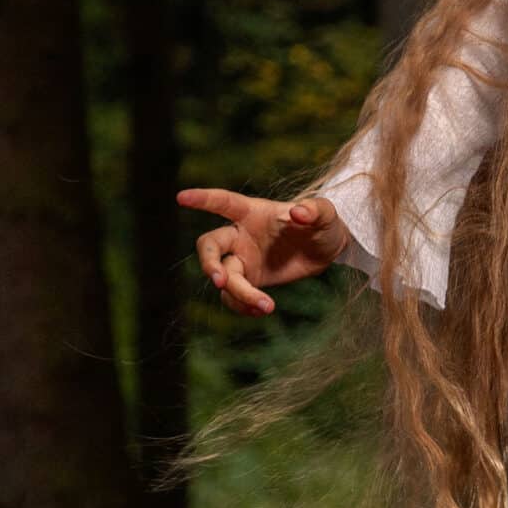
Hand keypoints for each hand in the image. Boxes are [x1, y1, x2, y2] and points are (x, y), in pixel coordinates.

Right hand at [176, 187, 351, 315]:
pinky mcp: (250, 279)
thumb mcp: (326, 215)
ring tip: (266, 306)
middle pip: (209, 246)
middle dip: (208, 263)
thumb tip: (298, 213)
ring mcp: (242, 259)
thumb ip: (314, 210)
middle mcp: (240, 236)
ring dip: (238, 294)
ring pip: (224, 278)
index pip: (224, 203)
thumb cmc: (322, 224)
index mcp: (253, 213)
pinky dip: (243, 306)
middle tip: (220, 280)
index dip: (203, 199)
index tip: (182, 197)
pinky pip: (233, 296)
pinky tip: (263, 309)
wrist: (326, 250)